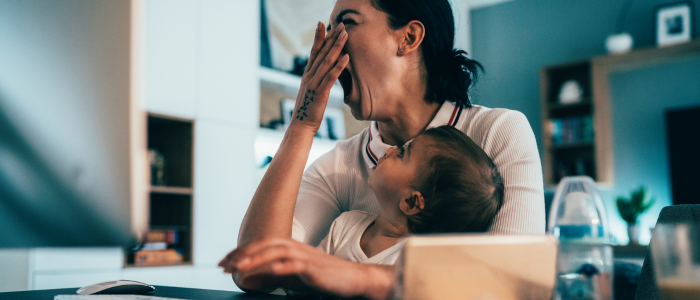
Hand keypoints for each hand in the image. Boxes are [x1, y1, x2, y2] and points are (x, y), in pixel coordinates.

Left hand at [218, 238, 395, 299]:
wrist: (354, 280)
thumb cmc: (325, 279)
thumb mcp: (296, 276)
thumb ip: (277, 273)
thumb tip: (253, 277)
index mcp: (290, 248)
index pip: (261, 245)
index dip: (241, 251)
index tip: (224, 262)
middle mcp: (296, 248)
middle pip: (265, 244)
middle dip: (242, 253)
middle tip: (224, 265)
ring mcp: (306, 257)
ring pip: (277, 252)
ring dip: (256, 258)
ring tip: (240, 267)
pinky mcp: (315, 269)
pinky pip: (297, 265)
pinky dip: (283, 266)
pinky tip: (271, 270)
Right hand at [290, 21, 348, 133]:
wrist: (301, 126)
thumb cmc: (309, 110)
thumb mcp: (312, 92)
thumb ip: (318, 81)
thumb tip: (325, 74)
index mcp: (307, 75)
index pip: (313, 52)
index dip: (319, 37)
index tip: (323, 24)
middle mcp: (309, 76)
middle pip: (321, 52)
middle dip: (331, 37)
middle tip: (340, 24)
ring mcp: (313, 84)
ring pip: (326, 61)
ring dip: (337, 47)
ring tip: (345, 35)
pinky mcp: (320, 93)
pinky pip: (331, 77)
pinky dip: (339, 66)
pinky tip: (346, 57)